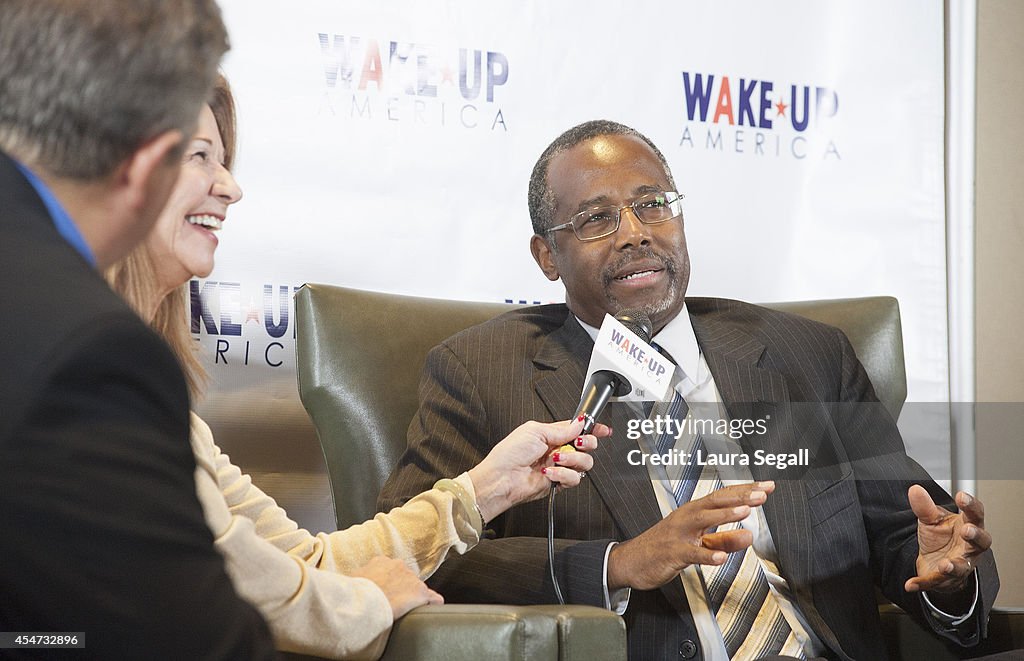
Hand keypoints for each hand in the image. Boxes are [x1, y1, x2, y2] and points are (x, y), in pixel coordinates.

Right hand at [350, 556, 443, 619]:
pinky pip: (434, 598)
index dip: (390, 584)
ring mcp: (411, 579)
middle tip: (392, 604)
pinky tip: (429, 611)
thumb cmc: (353, 593)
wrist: (363, 602)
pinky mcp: (420, 593)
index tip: (385, 593)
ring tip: (404, 611)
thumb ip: (357, 579)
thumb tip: (350, 584)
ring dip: (412, 599)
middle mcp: (399, 566)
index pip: (392, 572)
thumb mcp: (351, 580)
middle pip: (405, 579)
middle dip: (401, 590)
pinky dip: (432, 605)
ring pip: (418, 589)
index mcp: (381, 562)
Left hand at [467, 418, 608, 521]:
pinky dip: (563, 474)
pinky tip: (550, 472)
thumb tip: (579, 422)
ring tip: (555, 458)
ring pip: (584, 462)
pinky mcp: (559, 482)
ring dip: (572, 459)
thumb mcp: (535, 431)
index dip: (592, 428)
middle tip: (578, 442)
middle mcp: (557, 449)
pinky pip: (574, 478)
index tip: (604, 429)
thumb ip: (561, 429)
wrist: (502, 478)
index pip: (577, 429)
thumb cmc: (509, 454)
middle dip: (586, 442)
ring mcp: (559, 466)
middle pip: (586, 445)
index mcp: (551, 434)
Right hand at [607, 481, 773, 589]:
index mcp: (694, 512)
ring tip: (745, 511)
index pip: (723, 496)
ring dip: (724, 516)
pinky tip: (721, 557)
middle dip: (739, 496)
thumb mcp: (699, 542)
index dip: (745, 490)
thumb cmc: (664, 547)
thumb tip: (749, 535)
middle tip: (761, 493)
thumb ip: (725, 539)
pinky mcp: (672, 553)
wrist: (631, 561)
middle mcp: (687, 517)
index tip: (767, 486)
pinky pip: (691, 553)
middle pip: (715, 502)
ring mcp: (679, 534)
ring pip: (703, 520)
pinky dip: (706, 555)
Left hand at [905, 485, 990, 593]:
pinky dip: (922, 583)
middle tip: (967, 530)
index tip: (962, 496)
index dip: (971, 505)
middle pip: (981, 542)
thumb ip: (925, 507)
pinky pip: (934, 582)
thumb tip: (915, 490)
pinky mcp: (944, 579)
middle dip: (975, 536)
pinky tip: (910, 584)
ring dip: (953, 566)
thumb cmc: (942, 537)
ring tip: (945, 564)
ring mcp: (960, 564)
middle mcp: (969, 548)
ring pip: (962, 567)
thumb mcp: (932, 519)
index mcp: (968, 526)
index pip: (975, 514)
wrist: (935, 561)